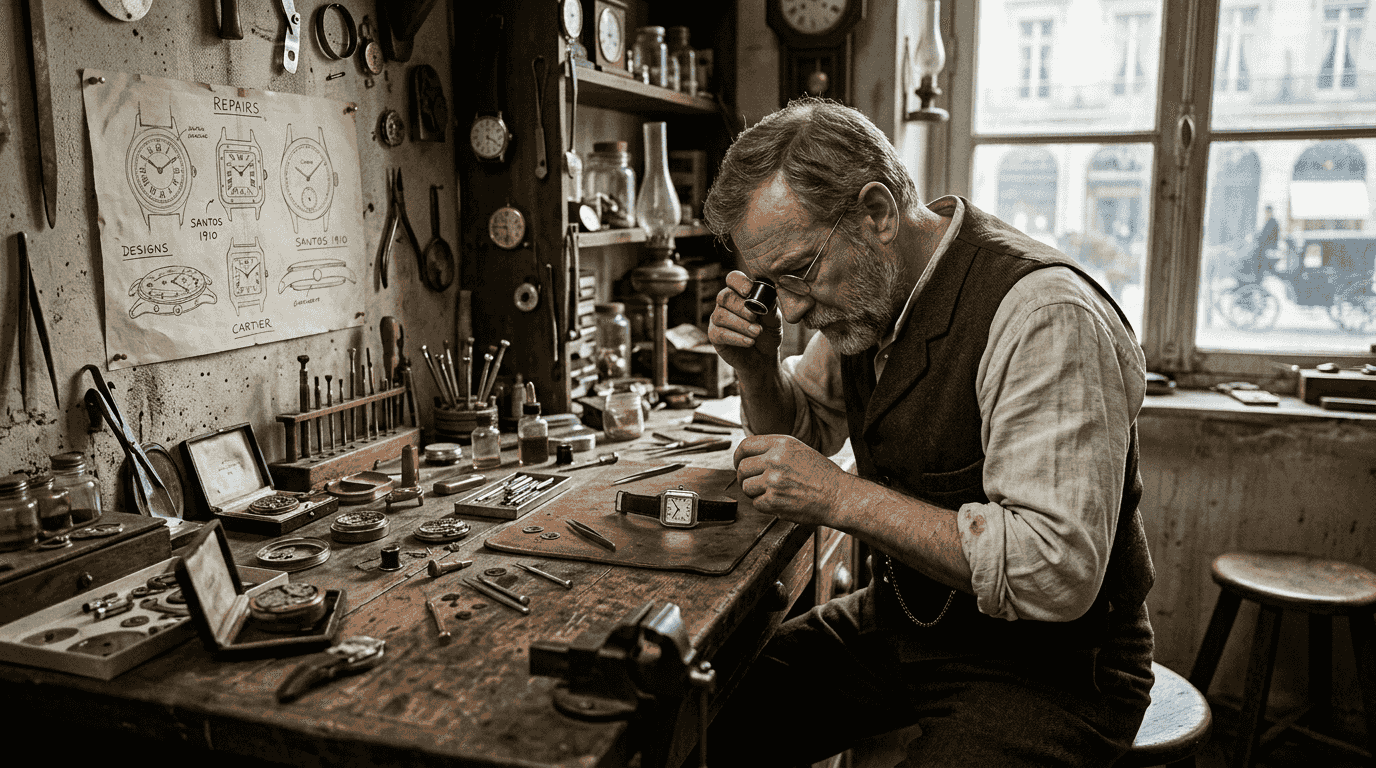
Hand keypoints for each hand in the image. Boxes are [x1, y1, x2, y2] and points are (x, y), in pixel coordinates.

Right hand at [708, 270, 782, 379]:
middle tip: (756, 318)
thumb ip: (769, 307)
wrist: (765, 357)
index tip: (749, 292)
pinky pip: (719, 333)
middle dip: (741, 307)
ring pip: (720, 315)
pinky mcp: (714, 336)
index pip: (733, 278)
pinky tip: (750, 342)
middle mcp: (726, 303)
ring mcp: (718, 319)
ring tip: (756, 333)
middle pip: (724, 297)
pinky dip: (736, 337)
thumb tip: (766, 297)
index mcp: (740, 293)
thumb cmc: (768, 333)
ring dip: (740, 324)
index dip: (739, 282)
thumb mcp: (774, 319)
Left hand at [734, 434, 848, 525]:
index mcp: (781, 444)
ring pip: (746, 487)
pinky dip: (764, 505)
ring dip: (755, 492)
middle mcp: (775, 460)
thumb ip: (775, 449)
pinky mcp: (774, 501)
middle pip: (742, 468)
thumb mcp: (799, 450)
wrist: (838, 496)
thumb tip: (750, 455)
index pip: (746, 446)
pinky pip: (756, 503)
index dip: (738, 456)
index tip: (739, 463)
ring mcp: (773, 481)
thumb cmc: (822, 475)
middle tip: (754, 483)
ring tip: (772, 493)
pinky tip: (779, 502)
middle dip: (745, 478)